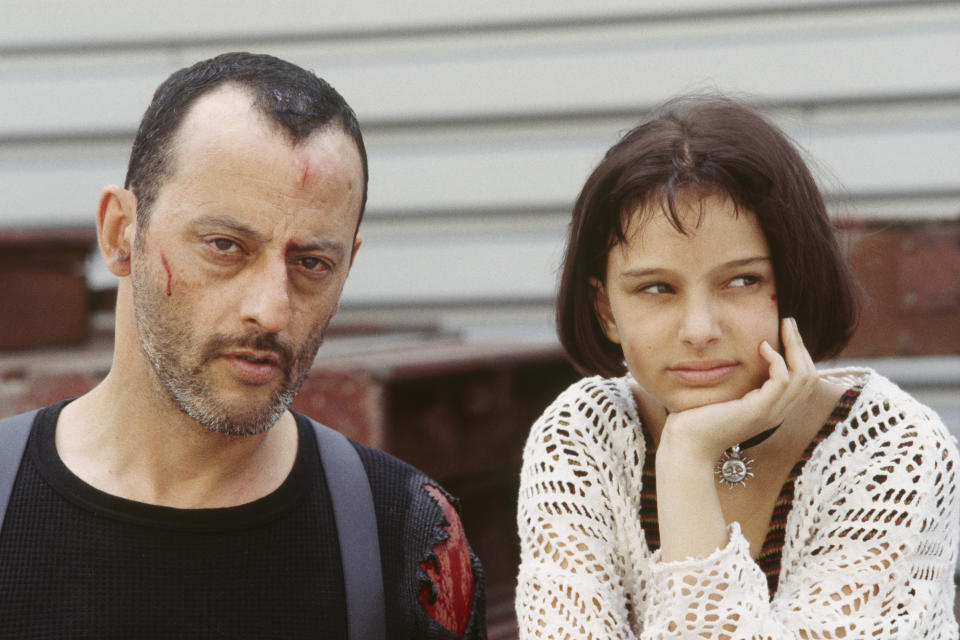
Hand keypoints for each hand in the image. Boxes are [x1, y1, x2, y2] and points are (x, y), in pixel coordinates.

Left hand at [659, 317, 817, 461]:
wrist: (686, 445)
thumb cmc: (697, 420)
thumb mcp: (723, 397)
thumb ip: (736, 383)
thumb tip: (733, 358)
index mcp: (771, 410)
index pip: (802, 381)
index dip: (799, 355)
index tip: (785, 331)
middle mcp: (777, 413)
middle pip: (809, 376)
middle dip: (801, 345)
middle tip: (788, 321)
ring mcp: (770, 413)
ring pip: (803, 376)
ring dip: (795, 346)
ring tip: (784, 326)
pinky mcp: (758, 411)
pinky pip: (782, 379)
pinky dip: (777, 359)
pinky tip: (762, 346)